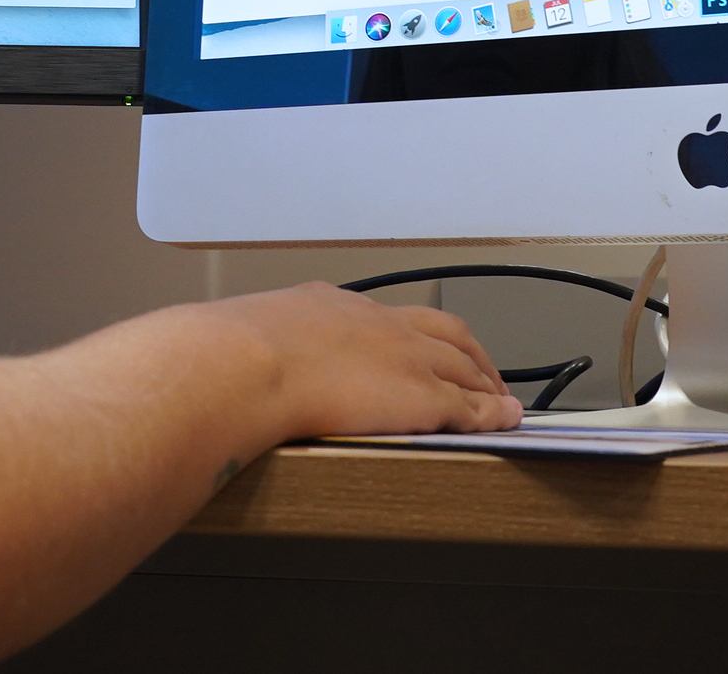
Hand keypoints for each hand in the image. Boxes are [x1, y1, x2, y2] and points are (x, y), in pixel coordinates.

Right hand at [210, 283, 522, 439]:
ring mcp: (404, 359)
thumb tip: (223, 351)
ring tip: (502, 398)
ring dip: (488, 381)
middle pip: (443, 332)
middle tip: (483, 371)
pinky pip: (470, 406)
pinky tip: (505, 420)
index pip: (388, 316)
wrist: (247, 364)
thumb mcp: (243, 336)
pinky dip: (492, 412)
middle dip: (468, 352)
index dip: (413, 333)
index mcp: (333, 307)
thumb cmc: (230, 356)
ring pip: (464, 366)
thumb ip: (250, 342)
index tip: (420, 346)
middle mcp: (377, 325)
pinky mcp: (421, 397)